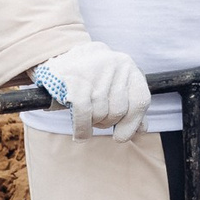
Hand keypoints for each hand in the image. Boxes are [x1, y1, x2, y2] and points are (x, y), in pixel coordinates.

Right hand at [32, 41, 150, 140]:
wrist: (58, 64)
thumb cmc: (90, 80)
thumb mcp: (113, 86)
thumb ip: (130, 106)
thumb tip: (141, 130)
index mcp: (127, 65)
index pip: (140, 100)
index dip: (133, 123)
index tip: (120, 135)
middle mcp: (114, 64)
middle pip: (119, 110)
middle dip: (107, 122)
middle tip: (96, 120)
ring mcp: (94, 70)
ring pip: (100, 112)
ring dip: (92, 123)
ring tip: (86, 117)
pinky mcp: (74, 79)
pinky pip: (83, 113)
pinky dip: (82, 128)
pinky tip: (80, 135)